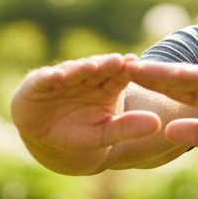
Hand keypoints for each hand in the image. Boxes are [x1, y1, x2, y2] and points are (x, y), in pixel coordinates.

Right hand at [11, 54, 162, 172]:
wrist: (47, 137)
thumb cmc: (80, 133)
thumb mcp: (105, 134)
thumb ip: (128, 128)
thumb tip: (158, 124)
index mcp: (106, 86)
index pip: (119, 75)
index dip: (127, 72)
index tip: (138, 68)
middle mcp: (85, 77)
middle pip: (98, 69)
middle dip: (107, 65)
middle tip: (119, 61)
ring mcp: (62, 78)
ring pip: (73, 71)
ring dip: (81, 68)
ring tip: (92, 67)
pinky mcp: (38, 83)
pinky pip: (44, 80)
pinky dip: (49, 78)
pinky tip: (57, 77)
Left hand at [125, 59, 197, 155]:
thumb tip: (168, 132)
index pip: (173, 94)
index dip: (148, 92)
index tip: (119, 91)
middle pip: (173, 81)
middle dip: (145, 76)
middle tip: (113, 69)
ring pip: (188, 75)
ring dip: (162, 72)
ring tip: (135, 68)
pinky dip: (197, 76)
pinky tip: (176, 76)